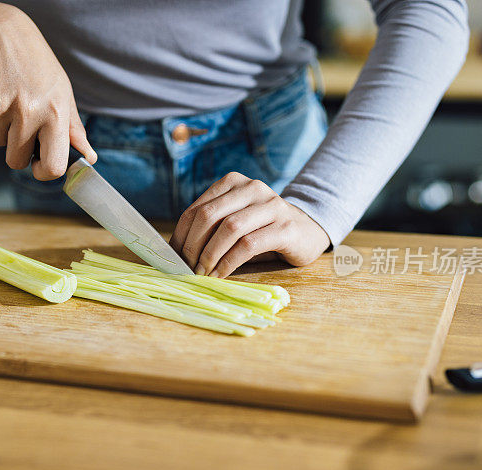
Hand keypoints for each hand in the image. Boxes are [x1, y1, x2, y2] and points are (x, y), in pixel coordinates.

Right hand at [0, 2, 95, 178]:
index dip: (43, 172)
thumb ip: (74, 129)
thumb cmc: (37, 65)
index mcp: (54, 113)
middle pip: (16, 160)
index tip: (39, 164)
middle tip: (22, 123)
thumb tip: (89, 157)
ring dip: (3, 126)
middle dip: (18, 149)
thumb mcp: (62, 92)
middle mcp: (28, 111)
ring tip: (10, 97)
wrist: (1, 29)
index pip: (51, 167)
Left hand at [170, 172, 329, 277]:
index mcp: (233, 183)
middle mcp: (252, 188)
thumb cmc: (263, 229)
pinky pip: (248, 245)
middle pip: (209, 216)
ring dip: (210, 255)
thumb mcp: (235, 221)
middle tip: (187, 268)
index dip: (181, 236)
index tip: (173, 258)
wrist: (308, 230)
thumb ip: (210, 229)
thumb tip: (176, 252)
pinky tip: (221, 274)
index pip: (197, 209)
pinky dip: (229, 262)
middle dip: (193, 246)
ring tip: (202, 273)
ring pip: (229, 228)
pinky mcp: (286, 227)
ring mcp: (272, 206)